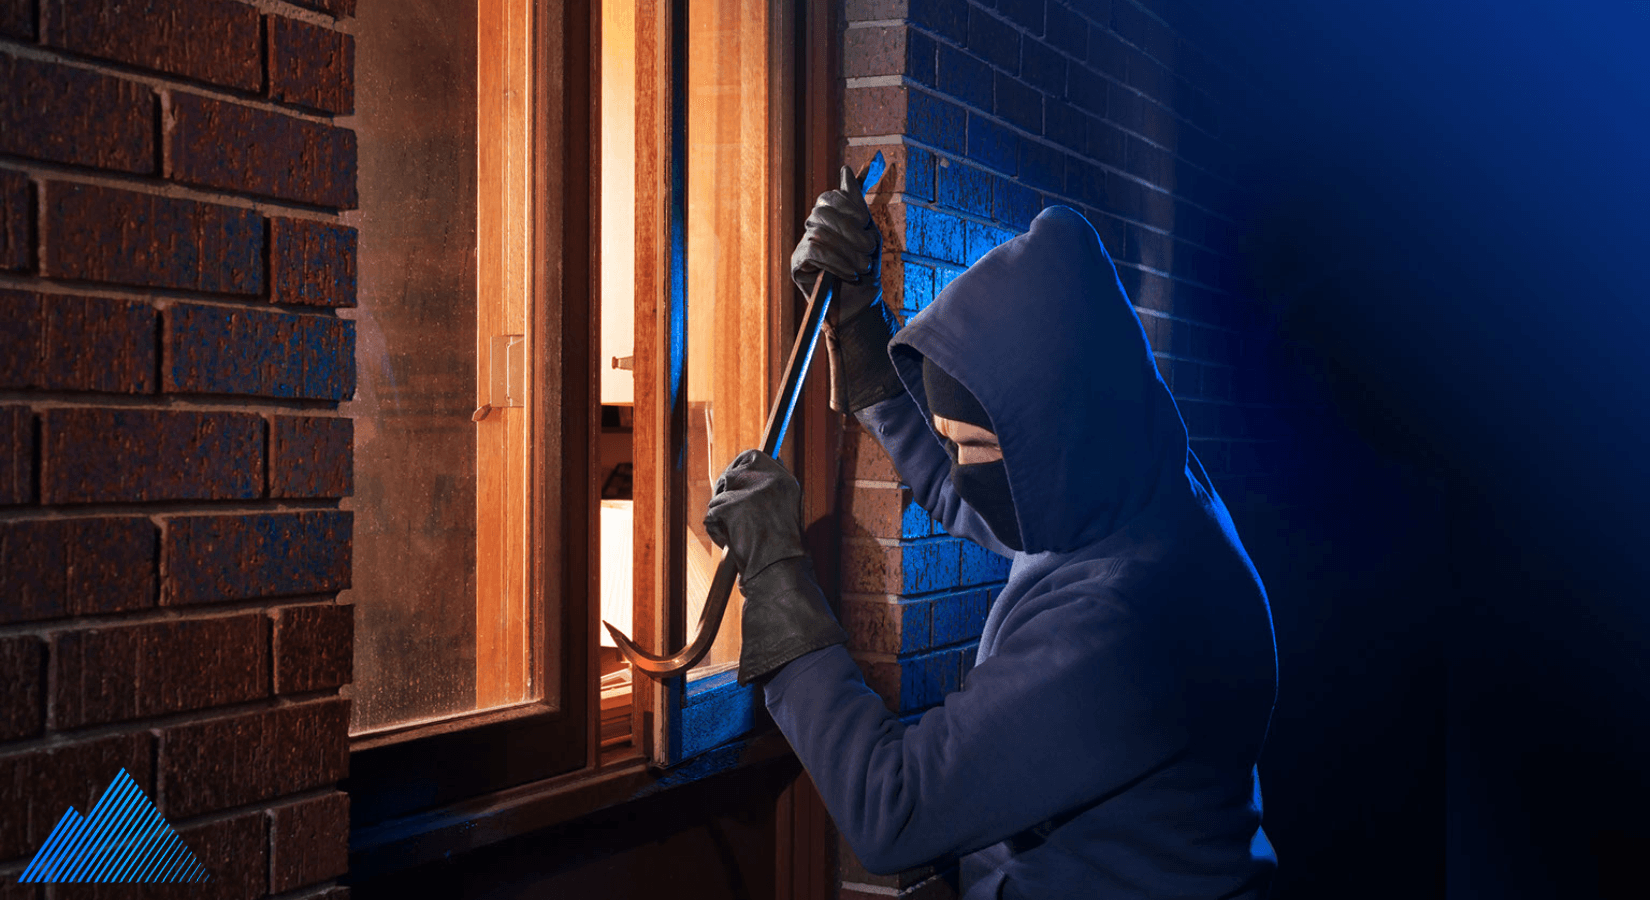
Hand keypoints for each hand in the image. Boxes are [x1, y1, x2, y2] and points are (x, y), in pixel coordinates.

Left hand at [703, 450, 805, 581]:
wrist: (779, 573)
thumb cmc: (781, 550)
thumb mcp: (785, 510)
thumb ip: (769, 488)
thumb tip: (747, 471)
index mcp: (785, 481)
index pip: (753, 457)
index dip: (738, 468)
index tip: (732, 480)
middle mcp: (770, 481)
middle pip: (731, 473)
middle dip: (725, 492)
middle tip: (729, 513)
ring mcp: (750, 493)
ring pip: (719, 495)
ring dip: (722, 514)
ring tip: (739, 534)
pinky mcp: (733, 507)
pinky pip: (712, 513)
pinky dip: (716, 529)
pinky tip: (733, 541)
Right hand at [791, 164, 881, 327]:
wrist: (861, 306)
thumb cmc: (865, 270)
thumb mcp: (868, 234)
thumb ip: (857, 205)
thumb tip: (845, 168)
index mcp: (829, 219)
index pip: (829, 198)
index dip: (849, 207)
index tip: (867, 225)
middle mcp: (812, 228)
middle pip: (822, 211)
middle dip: (850, 230)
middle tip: (869, 250)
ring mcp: (802, 246)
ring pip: (820, 232)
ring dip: (847, 251)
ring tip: (862, 267)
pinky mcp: (797, 265)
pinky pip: (813, 251)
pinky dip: (835, 262)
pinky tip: (847, 274)